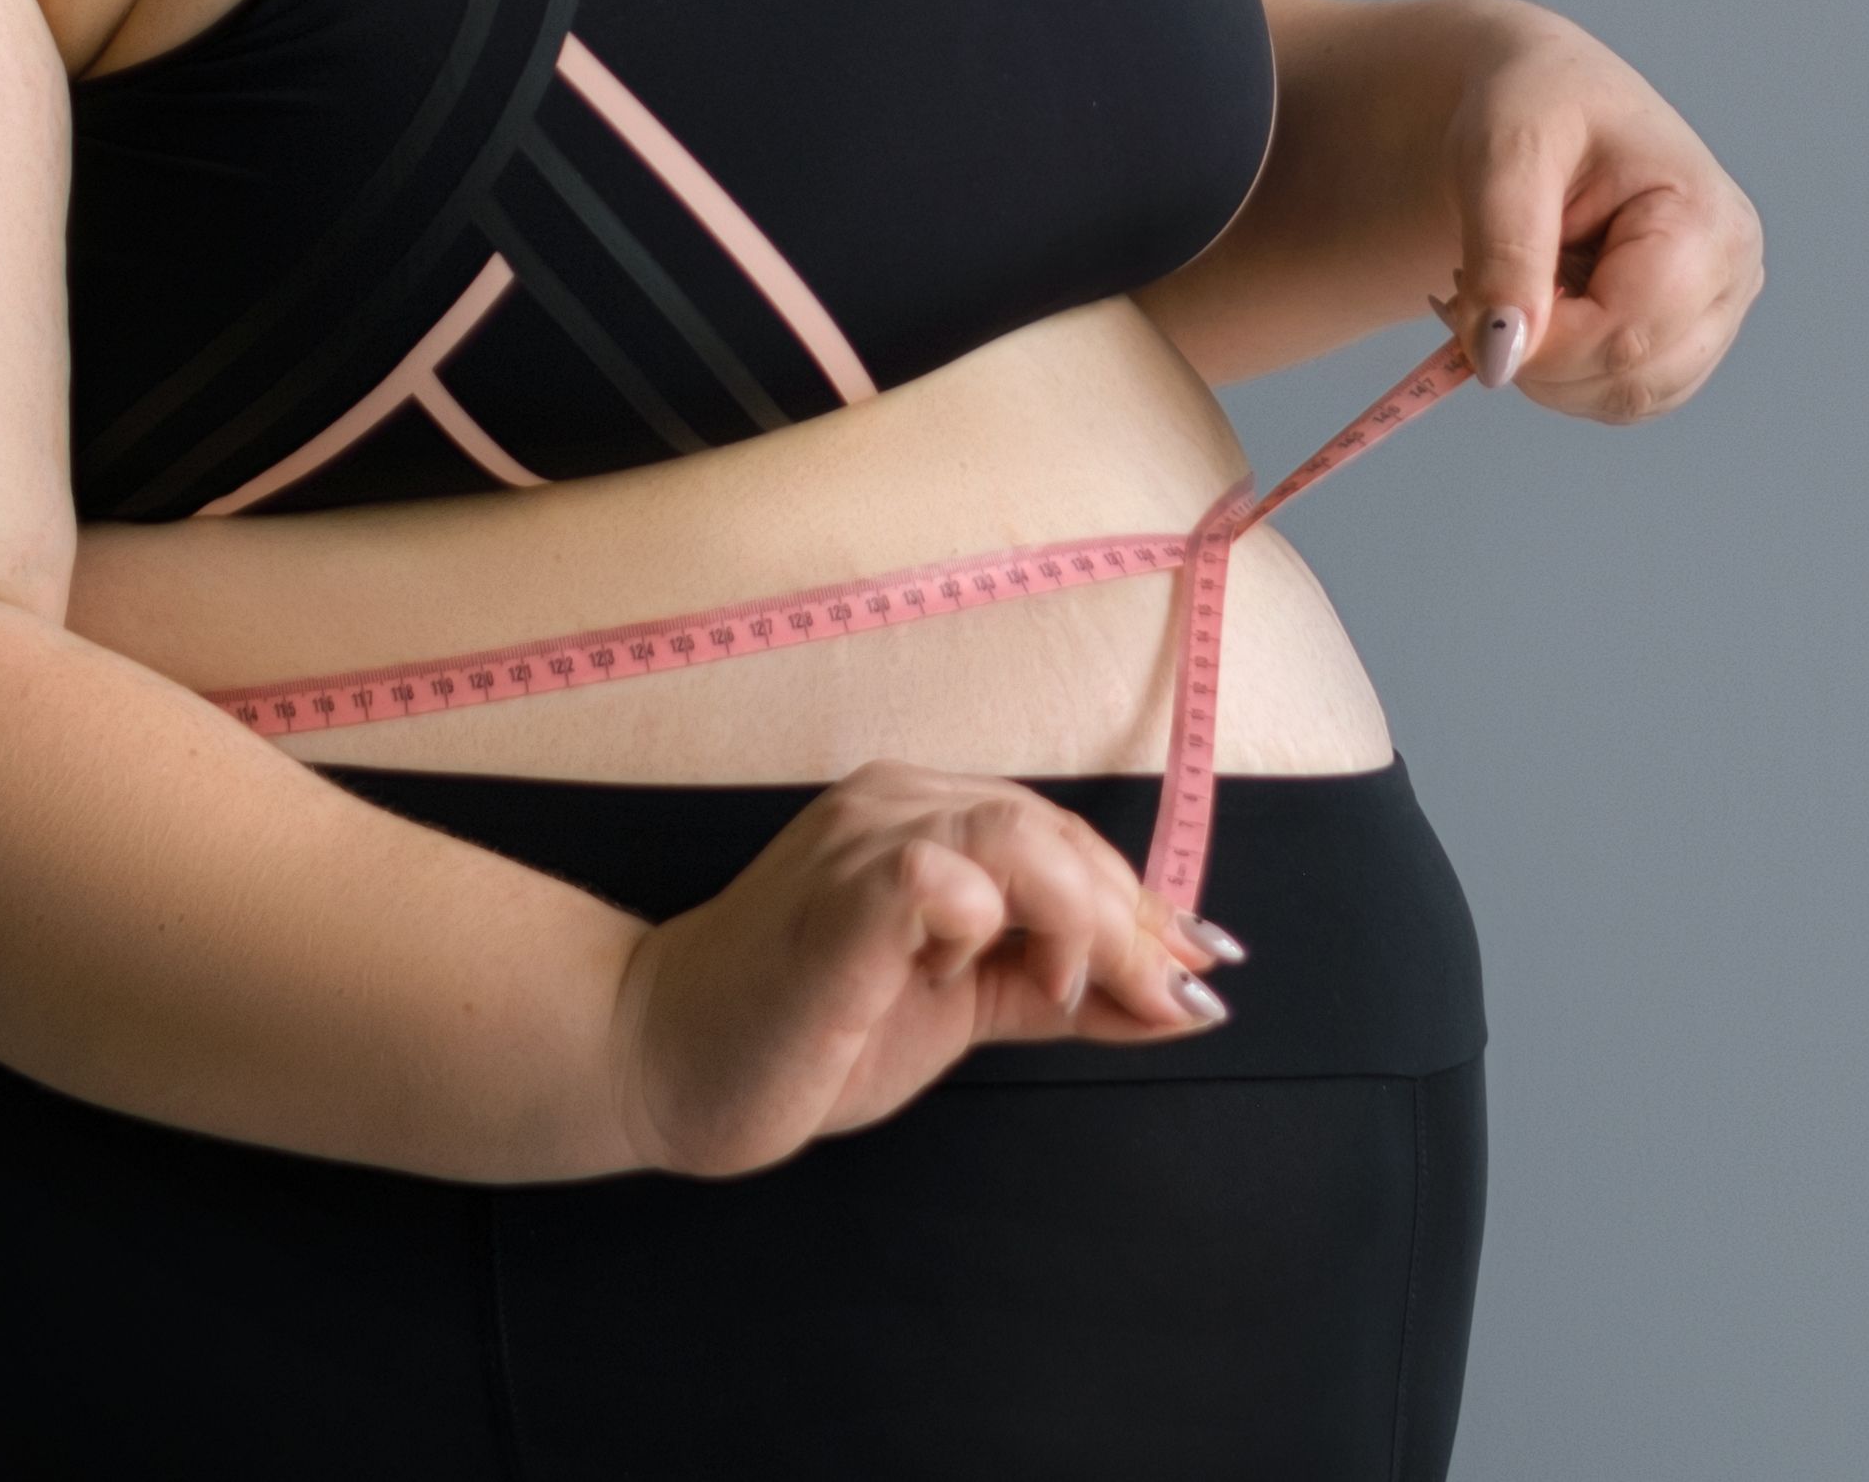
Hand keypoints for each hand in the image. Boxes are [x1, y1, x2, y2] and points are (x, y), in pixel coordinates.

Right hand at [606, 760, 1237, 1175]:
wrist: (666, 1063)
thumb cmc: (808, 1030)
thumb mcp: (963, 1005)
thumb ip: (1062, 991)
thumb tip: (1188, 996)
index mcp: (925, 817)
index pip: (1065, 835)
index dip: (1144, 903)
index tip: (1202, 974)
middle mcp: (896, 805)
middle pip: (1055, 829)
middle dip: (1131, 922)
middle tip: (1163, 1000)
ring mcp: (861, 845)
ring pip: (1016, 834)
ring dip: (1076, 916)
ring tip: (1064, 990)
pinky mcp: (835, 904)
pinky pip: (932, 876)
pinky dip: (982, 917)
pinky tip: (970, 971)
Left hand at [1433, 4, 1763, 423]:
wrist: (1543, 98)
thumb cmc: (1533, 104)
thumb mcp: (1505, 154)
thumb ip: (1505, 255)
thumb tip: (1500, 361)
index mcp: (1708, 218)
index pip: (1628, 334)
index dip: (1539, 342)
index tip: (1466, 298)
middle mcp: (1733, 274)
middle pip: (1630, 378)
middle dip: (1536, 352)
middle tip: (1474, 284)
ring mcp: (1716, 314)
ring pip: (1621, 400)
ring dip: (1542, 364)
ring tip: (1508, 282)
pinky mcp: (1685, 341)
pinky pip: (1615, 397)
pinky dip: (1558, 371)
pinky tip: (1536, 306)